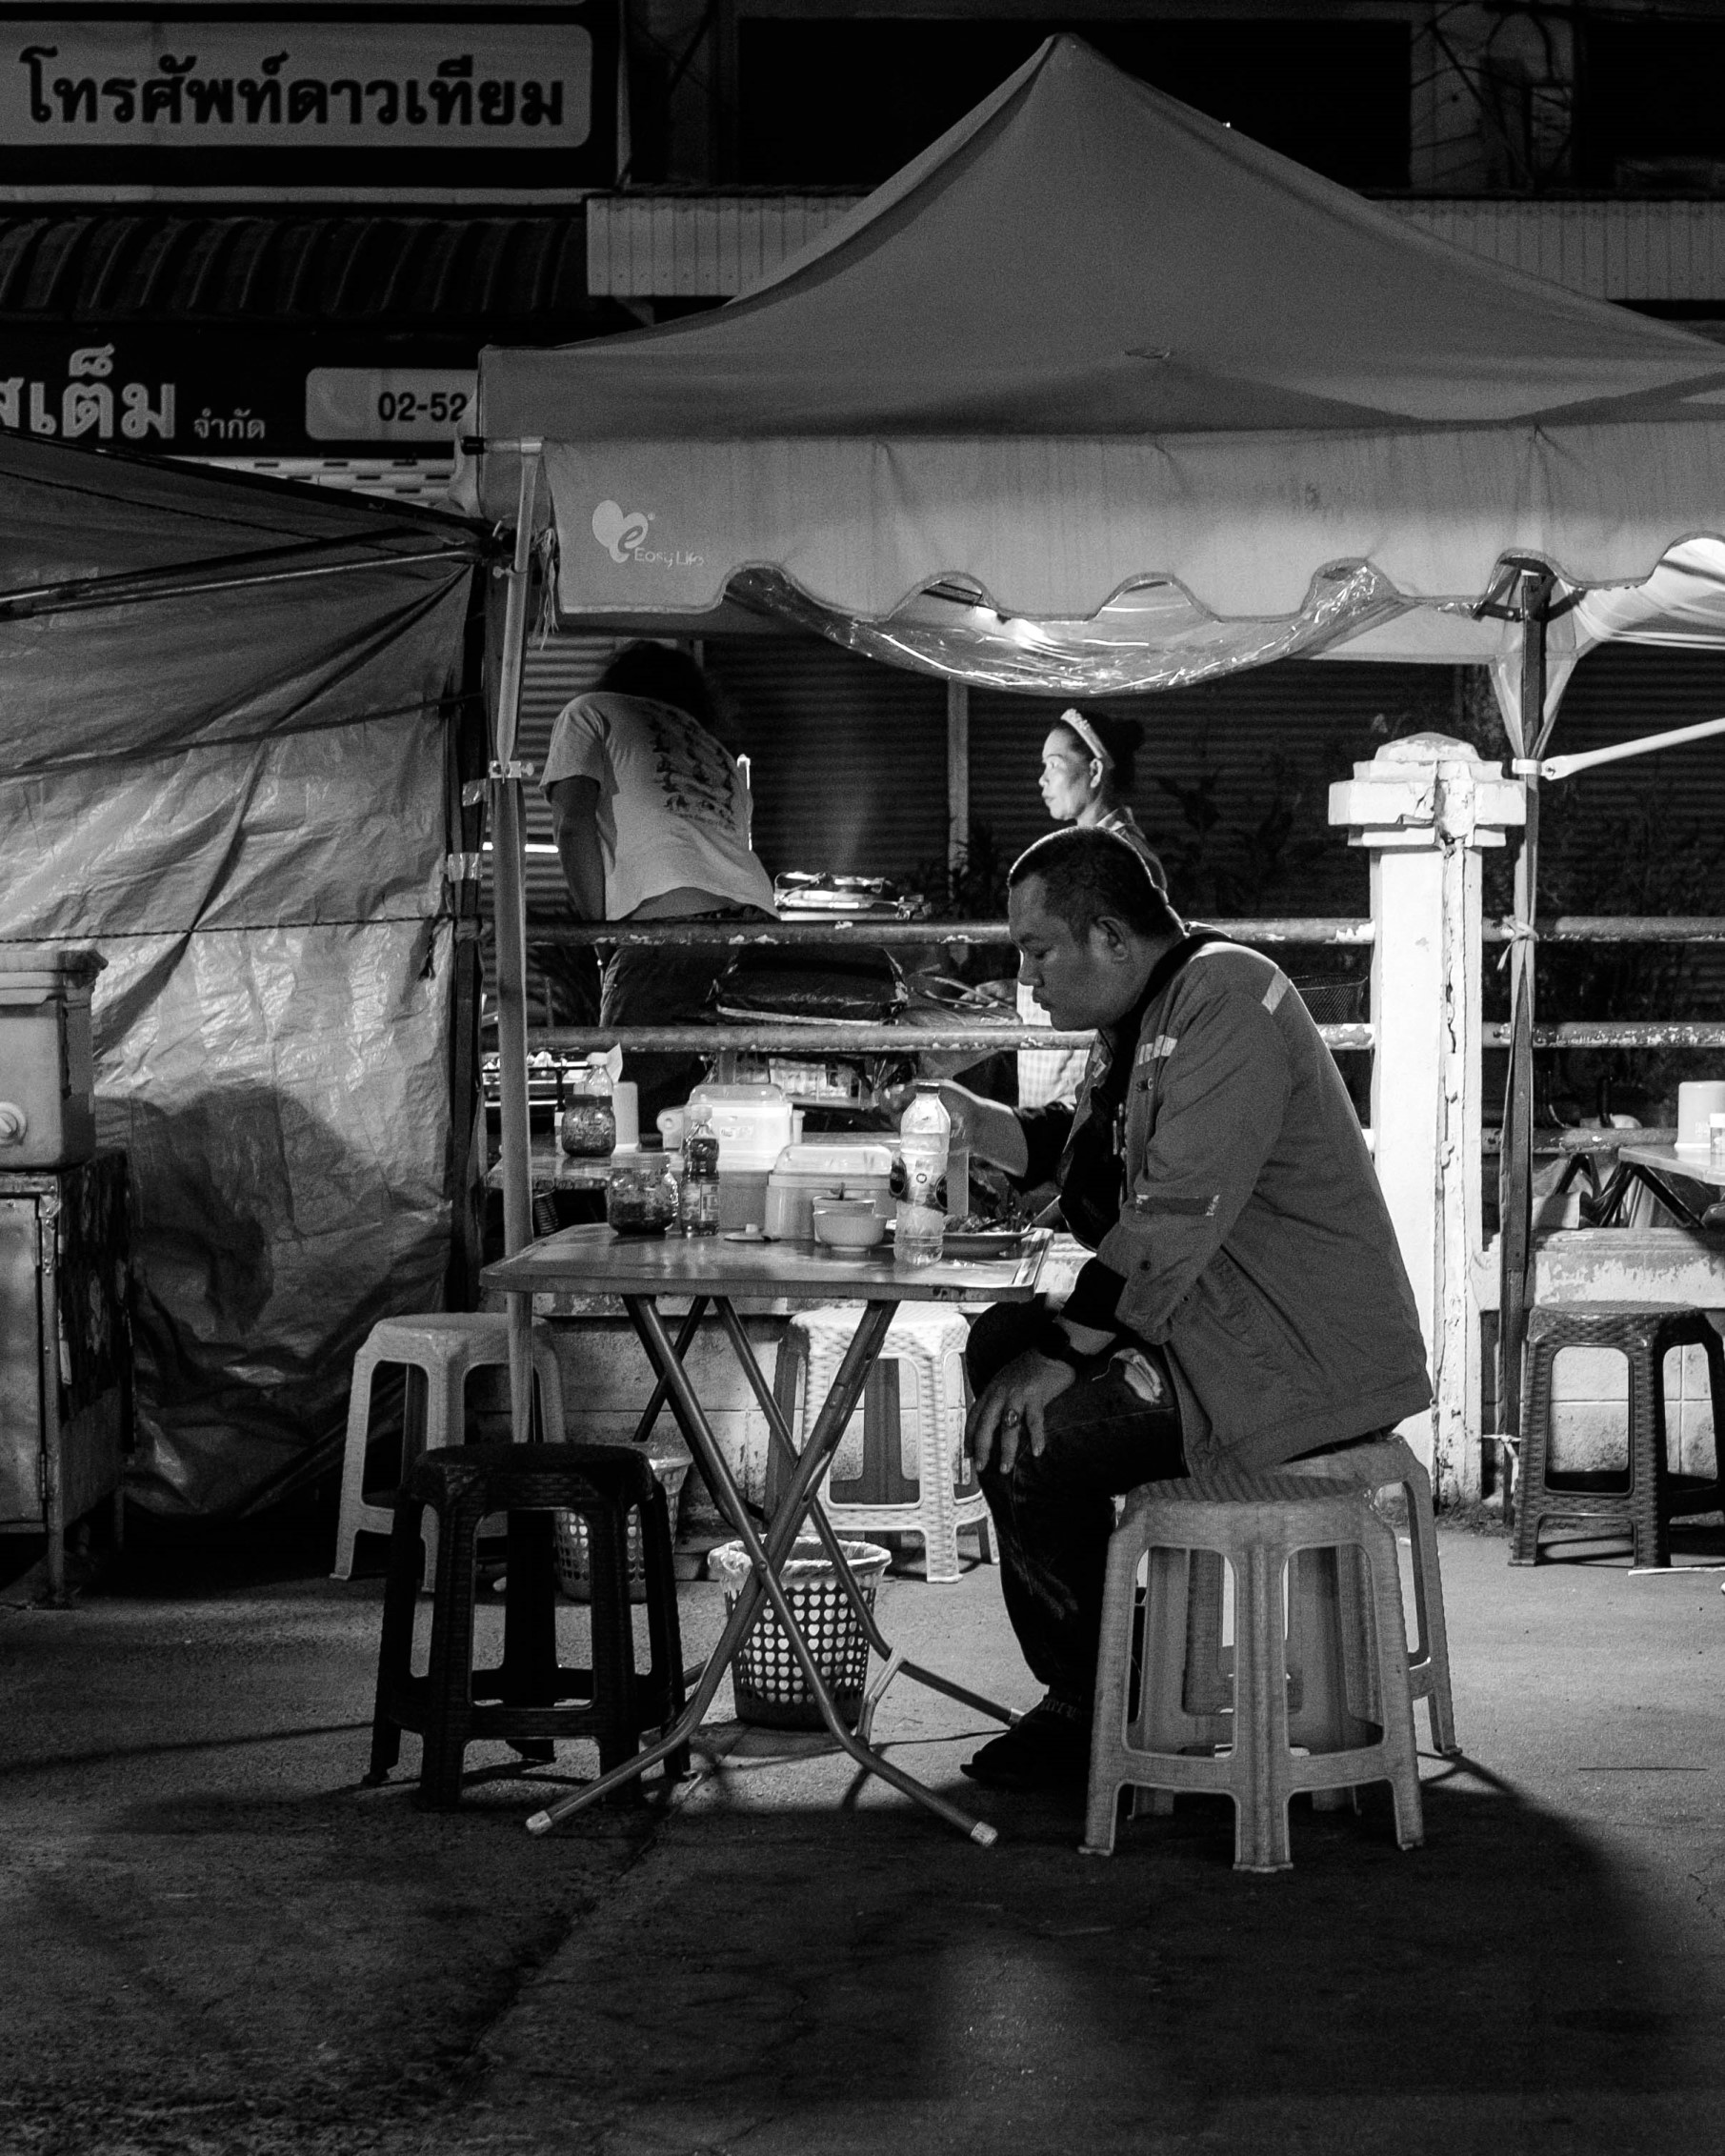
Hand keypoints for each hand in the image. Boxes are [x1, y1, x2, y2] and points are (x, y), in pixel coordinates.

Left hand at [967, 1350, 1076, 1475]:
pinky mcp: (1036, 1395)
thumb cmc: (1030, 1368)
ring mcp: (1017, 1394)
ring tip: (1005, 1467)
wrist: (1052, 1351)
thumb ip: (998, 1399)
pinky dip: (1036, 1438)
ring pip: (1007, 1427)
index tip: (968, 1454)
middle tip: (981, 1467)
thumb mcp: (1006, 1381)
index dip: (969, 1437)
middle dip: (981, 1448)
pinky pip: (1034, 1421)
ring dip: (1006, 1450)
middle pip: (985, 1424)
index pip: (974, 1417)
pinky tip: (1037, 1451)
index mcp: (991, 1390)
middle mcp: (1000, 1392)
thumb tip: (993, 1422)